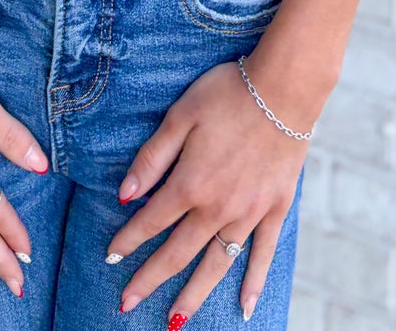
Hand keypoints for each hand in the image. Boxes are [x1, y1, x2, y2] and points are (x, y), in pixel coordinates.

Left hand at [104, 57, 307, 321]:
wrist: (284, 88)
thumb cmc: (227, 94)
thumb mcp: (180, 115)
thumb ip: (152, 158)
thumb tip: (124, 195)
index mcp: (190, 184)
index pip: (150, 221)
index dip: (128, 241)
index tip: (111, 257)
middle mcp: (217, 208)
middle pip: (177, 253)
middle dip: (149, 279)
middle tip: (126, 304)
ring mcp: (249, 213)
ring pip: (216, 263)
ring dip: (193, 294)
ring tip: (175, 321)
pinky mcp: (275, 209)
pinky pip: (263, 254)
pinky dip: (253, 282)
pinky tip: (245, 308)